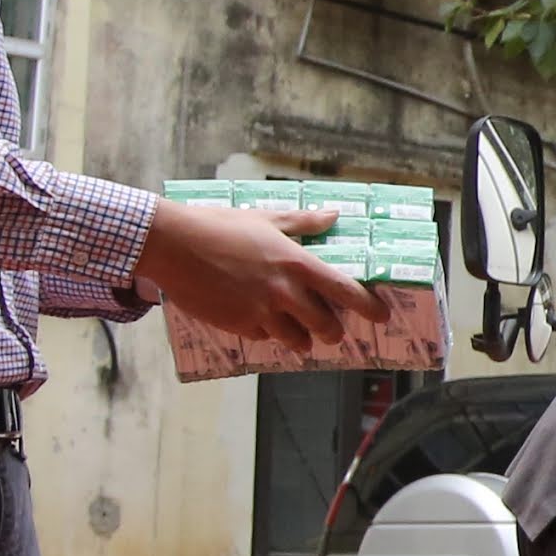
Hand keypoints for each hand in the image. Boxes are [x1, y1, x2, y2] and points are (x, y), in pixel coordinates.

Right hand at [133, 197, 366, 348]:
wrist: (173, 245)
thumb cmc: (218, 226)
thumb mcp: (266, 219)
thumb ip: (303, 222)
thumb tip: (334, 214)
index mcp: (296, 263)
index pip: (345, 291)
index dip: (368, 307)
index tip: (382, 316)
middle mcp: (284, 292)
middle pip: (325, 326)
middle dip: (333, 333)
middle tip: (332, 332)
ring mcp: (261, 312)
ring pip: (297, 341)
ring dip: (302, 341)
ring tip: (302, 337)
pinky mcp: (238, 325)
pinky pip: (264, 338)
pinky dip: (267, 333)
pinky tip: (260, 322)